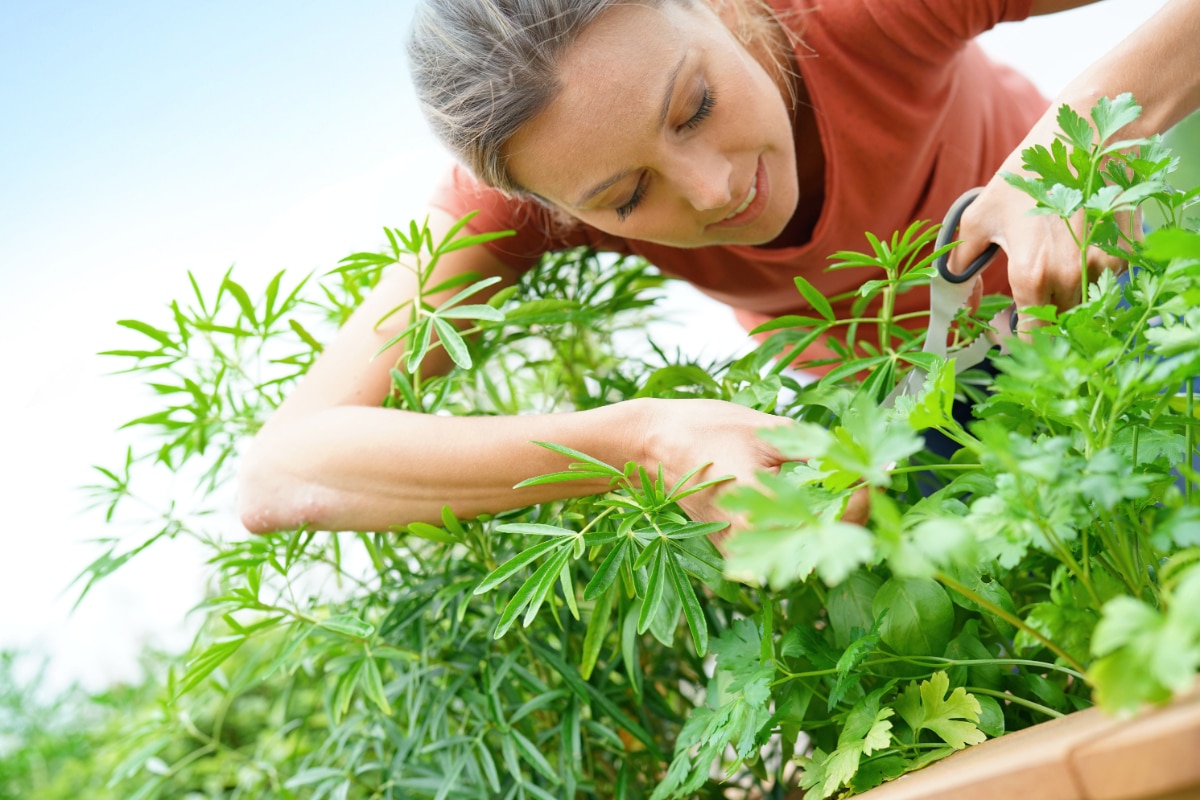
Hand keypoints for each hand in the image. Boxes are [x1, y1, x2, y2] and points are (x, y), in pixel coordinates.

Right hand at [632, 398, 867, 546]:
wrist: (650, 444)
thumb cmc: (703, 430)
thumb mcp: (764, 428)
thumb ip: (814, 448)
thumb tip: (861, 457)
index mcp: (757, 507)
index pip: (829, 521)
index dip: (862, 499)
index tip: (878, 472)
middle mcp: (747, 541)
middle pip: (822, 546)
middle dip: (851, 516)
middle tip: (865, 482)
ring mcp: (739, 552)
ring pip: (802, 554)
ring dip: (829, 527)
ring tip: (842, 493)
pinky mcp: (734, 551)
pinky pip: (779, 551)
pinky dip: (803, 530)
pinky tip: (813, 503)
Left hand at [950, 171, 1129, 325]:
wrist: (1085, 142)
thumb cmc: (1026, 178)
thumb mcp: (979, 218)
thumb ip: (961, 262)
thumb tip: (957, 294)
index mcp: (1030, 275)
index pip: (1031, 336)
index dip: (1022, 341)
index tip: (1014, 333)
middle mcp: (1069, 277)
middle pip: (1059, 323)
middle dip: (1045, 319)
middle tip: (1031, 303)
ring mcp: (1102, 267)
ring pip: (1085, 305)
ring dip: (1070, 299)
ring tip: (1055, 271)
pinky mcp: (1125, 254)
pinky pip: (1107, 284)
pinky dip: (1094, 278)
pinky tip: (1080, 253)